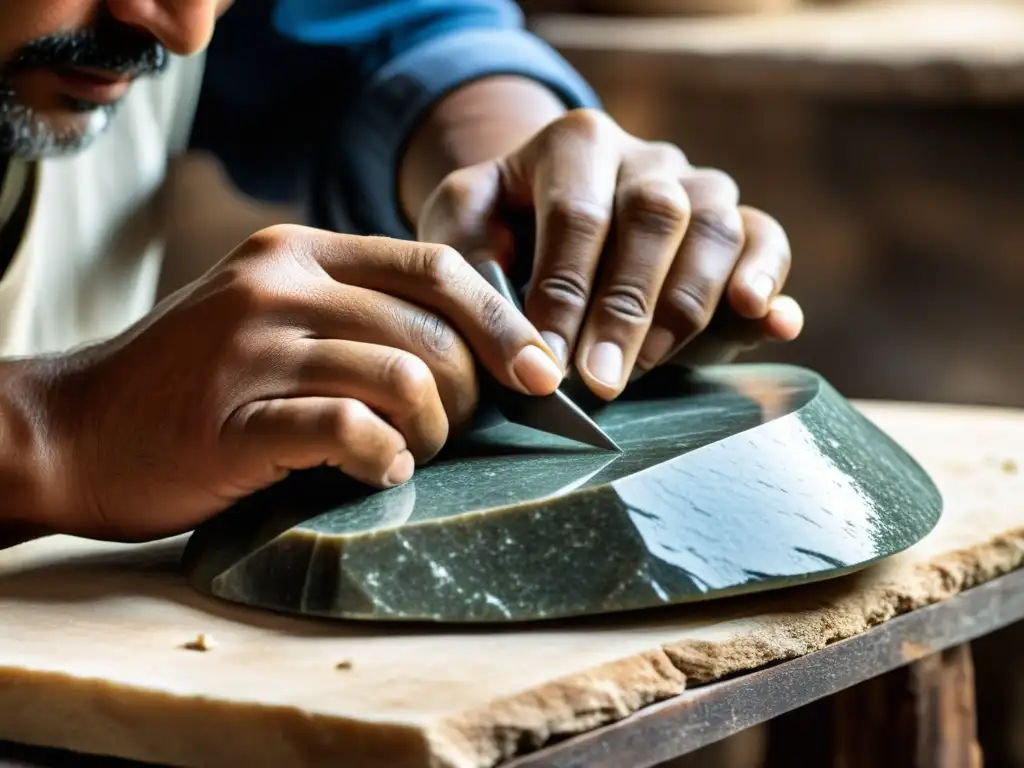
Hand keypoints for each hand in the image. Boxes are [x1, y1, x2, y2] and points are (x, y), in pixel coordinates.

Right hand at [28, 226, 562, 540]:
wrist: (75, 428)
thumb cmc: (195, 382)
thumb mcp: (272, 316)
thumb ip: (355, 312)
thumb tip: (474, 349)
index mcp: (299, 252)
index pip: (436, 265)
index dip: (503, 319)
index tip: (539, 373)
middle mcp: (278, 284)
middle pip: (430, 331)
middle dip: (469, 394)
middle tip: (451, 433)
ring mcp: (252, 348)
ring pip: (401, 377)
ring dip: (430, 432)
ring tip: (410, 454)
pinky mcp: (231, 418)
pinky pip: (347, 429)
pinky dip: (381, 457)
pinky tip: (379, 472)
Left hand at [417, 108, 803, 399]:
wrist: (548, 212)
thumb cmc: (499, 227)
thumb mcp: (461, 229)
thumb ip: (469, 262)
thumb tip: (522, 331)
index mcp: (576, 142)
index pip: (577, 214)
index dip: (563, 293)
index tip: (545, 363)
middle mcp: (647, 157)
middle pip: (654, 218)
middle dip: (624, 308)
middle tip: (599, 382)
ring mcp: (699, 186)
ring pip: (716, 229)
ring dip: (685, 306)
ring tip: (649, 365)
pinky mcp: (738, 222)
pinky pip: (767, 239)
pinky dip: (770, 280)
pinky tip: (771, 321)